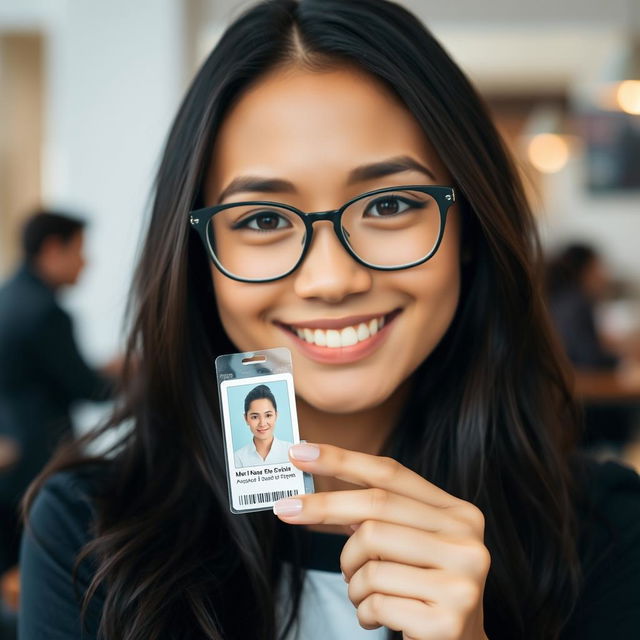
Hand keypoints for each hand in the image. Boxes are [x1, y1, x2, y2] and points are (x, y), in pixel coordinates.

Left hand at [273, 443, 489, 639]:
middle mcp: (466, 541)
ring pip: (370, 561)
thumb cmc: (423, 588)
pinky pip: (376, 602)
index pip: (391, 474)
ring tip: (362, 591)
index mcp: (458, 513)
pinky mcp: (446, 622)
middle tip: (285, 510)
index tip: (300, 452)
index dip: (342, 460)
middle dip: (322, 508)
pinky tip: (374, 615)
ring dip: (352, 580)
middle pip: (374, 510)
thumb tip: (317, 488)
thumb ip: (380, 515)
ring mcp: (461, 582)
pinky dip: (362, 610)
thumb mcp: (409, 543)